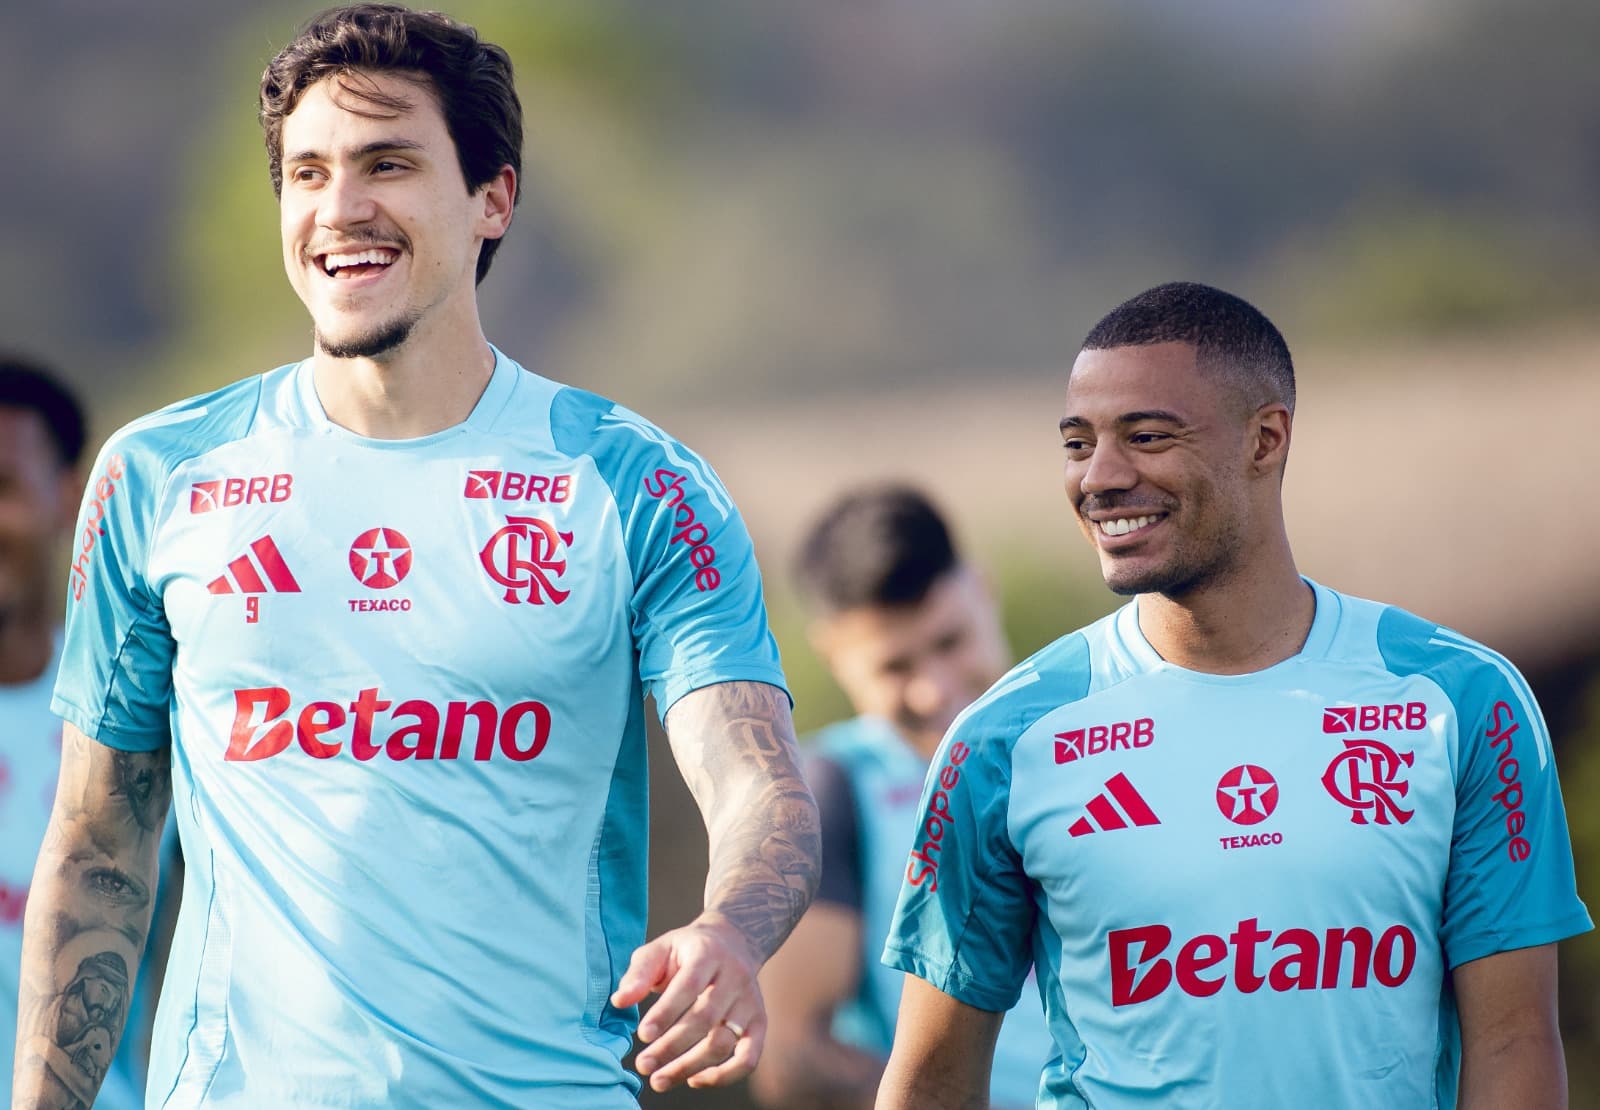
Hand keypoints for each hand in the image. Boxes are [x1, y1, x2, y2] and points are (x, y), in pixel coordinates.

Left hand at [611, 911, 765, 1090]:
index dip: (666, 1012)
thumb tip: (619, 1001)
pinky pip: (748, 1057)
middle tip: (643, 1065)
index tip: (643, 1035)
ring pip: (724, 1041)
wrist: (732, 941)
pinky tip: (694, 1080)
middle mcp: (735, 976)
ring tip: (659, 1080)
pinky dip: (724, 1076)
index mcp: (708, 953)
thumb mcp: (660, 949)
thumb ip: (639, 973)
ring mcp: (750, 1001)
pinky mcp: (759, 1022)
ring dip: (689, 1066)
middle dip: (672, 1046)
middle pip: (706, 1017)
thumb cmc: (687, 950)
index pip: (689, 985)